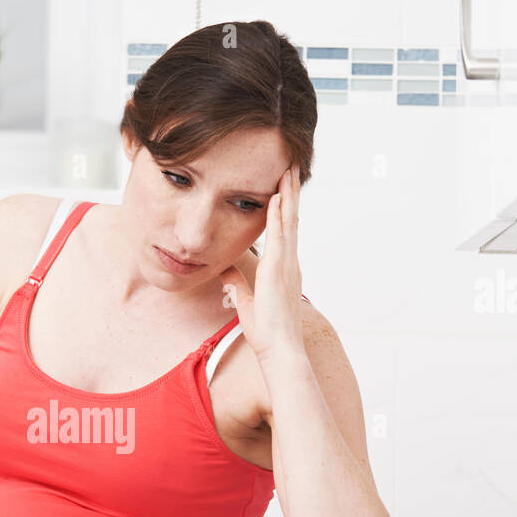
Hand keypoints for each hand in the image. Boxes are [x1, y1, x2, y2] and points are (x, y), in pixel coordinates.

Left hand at [217, 166, 306, 365]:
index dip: (285, 208)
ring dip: (288, 195)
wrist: (279, 349)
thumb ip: (237, 283)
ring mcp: (287, 265)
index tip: (283, 186)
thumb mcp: (246, 300)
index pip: (285, 231)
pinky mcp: (279, 270)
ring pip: (289, 221)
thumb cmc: (266, 331)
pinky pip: (280, 236)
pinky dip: (278, 215)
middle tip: (292, 167)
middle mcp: (290, 263)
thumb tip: (224, 269)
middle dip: (291, 192)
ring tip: (289, 170)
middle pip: (291, 219)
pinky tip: (276, 196)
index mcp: (284, 269)